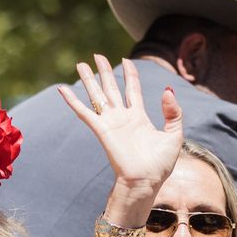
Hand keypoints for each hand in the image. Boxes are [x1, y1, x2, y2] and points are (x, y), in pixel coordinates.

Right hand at [58, 54, 183, 193]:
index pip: (132, 89)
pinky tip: (62, 89)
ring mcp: (110, 123)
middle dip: (104, 71)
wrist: (145, 181)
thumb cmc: (160, 164)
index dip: (129, 74)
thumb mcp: (174, 135)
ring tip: (81, 64)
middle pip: (111, 88)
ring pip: (97, 95)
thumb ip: (173, 112)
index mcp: (139, 117)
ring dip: (88, 79)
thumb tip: (167, 90)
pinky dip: (72, 101)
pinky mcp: (101, 130)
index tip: (126, 60)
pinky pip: (84, 112)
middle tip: (97, 56)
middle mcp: (122, 117)